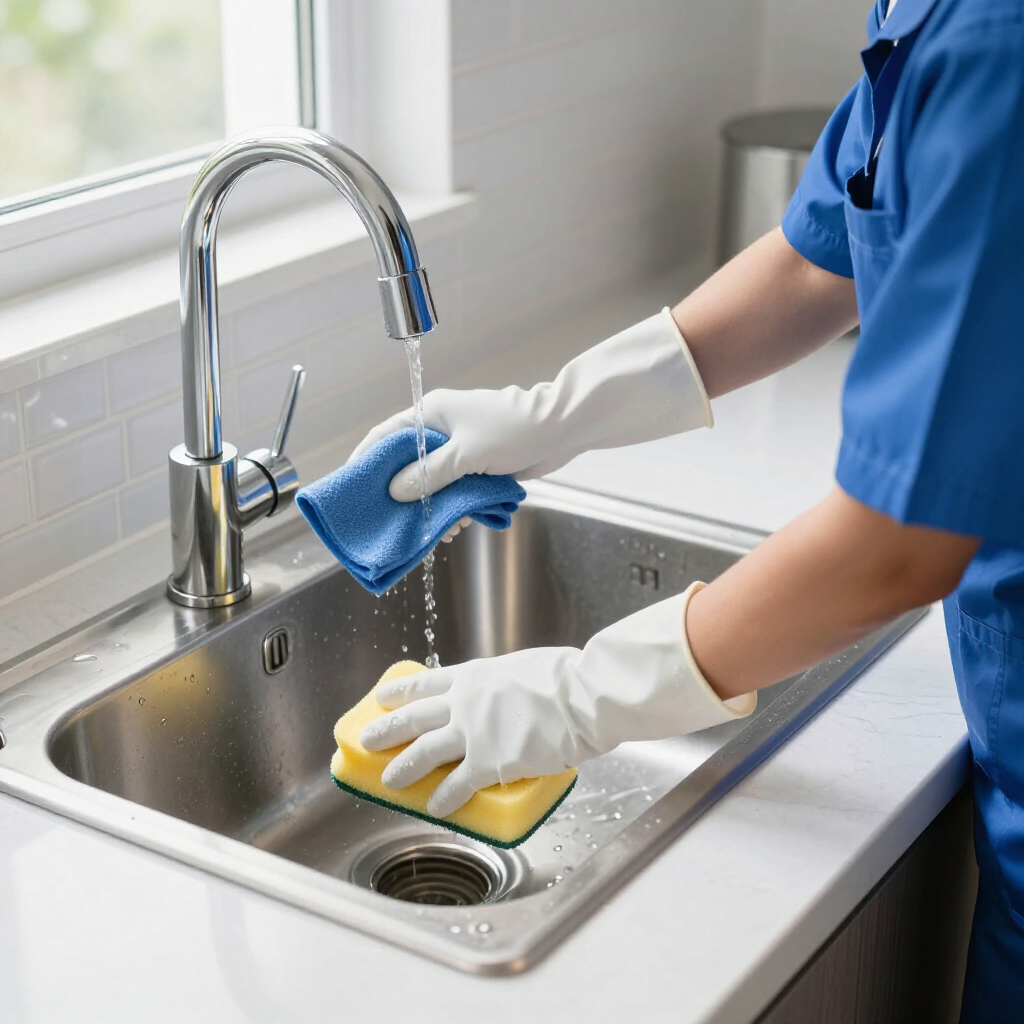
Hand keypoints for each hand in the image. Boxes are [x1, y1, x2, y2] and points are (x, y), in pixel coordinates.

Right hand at [348, 309, 712, 502]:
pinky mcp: (479, 466)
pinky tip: (457, 527)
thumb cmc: (515, 429)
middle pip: (407, 464)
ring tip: (431, 532)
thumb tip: (395, 491)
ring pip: (433, 483)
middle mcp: (441, 431)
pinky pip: (456, 491)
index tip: (352, 488)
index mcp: (431, 415)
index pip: (385, 436)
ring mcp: (460, 449)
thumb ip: (429, 474)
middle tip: (390, 522)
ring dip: (432, 508)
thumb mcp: (466, 454)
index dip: (365, 461)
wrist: (562, 429)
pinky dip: (455, 509)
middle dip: (401, 494)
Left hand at [360, 585, 755, 817]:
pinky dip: (442, 798)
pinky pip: (457, 785)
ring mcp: (474, 733)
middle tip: (368, 739)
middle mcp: (465, 702)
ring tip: (388, 781)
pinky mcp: (489, 763)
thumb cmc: (567, 678)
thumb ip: (506, 684)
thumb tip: (510, 695)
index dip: (400, 692)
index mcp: (476, 675)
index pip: (426, 683)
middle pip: (414, 717)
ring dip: (402, 768)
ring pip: (424, 752)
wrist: (583, 696)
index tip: (383, 697)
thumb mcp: (525, 668)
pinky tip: (433, 808)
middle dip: (386, 729)